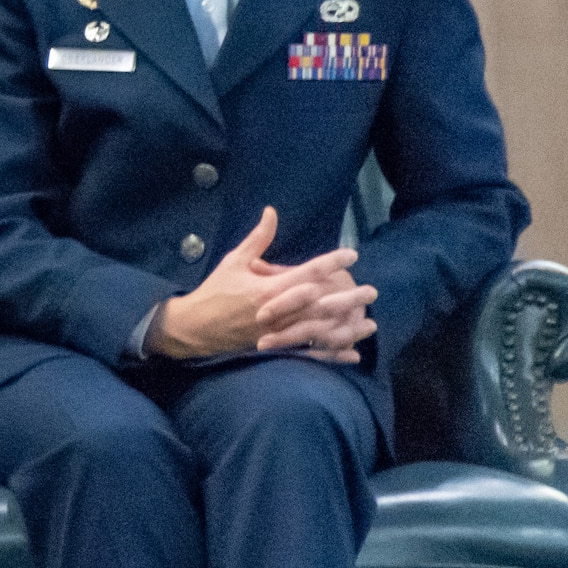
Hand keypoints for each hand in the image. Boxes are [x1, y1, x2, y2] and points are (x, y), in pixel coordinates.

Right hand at [147, 208, 370, 360]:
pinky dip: (332, 355)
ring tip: (370, 323)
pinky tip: (352, 354)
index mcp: (266, 289)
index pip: (305, 273)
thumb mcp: (233, 261)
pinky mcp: (277, 348)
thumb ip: (257, 238)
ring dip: (347, 327)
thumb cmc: (215, 290)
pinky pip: (310, 353)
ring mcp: (278, 333)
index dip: (330, 263)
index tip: (351, 254)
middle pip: (320, 305)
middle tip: (371, 291)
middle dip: (348, 298)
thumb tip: (271, 212)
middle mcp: (276, 312)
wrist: (196, 327)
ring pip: (319, 331)